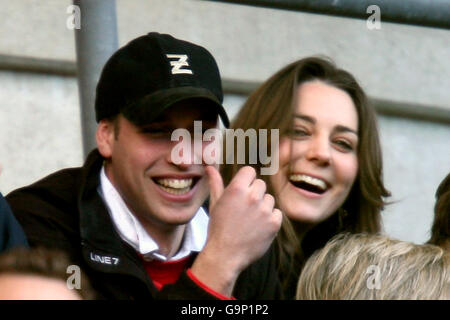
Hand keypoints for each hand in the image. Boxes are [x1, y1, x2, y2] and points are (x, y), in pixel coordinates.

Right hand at [191, 165, 281, 295]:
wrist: (225, 255)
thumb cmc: (218, 228)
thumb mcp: (215, 204)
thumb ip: (216, 183)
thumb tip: (210, 167)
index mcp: (237, 189)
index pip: (250, 171)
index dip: (246, 180)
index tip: (242, 191)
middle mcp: (252, 197)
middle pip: (260, 184)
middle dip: (254, 194)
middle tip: (244, 209)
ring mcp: (265, 210)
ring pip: (269, 199)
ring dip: (263, 206)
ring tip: (250, 220)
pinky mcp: (274, 223)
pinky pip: (277, 213)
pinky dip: (270, 219)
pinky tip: (258, 227)